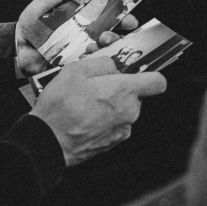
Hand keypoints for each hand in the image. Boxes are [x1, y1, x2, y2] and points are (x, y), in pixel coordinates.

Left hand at [16, 0, 138, 77]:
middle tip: (121, 30)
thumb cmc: (35, 17)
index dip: (125, 18)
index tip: (130, 18)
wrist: (17, 42)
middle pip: (113, 36)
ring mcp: (81, 51)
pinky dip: (91, 59)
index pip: (113, 17)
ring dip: (108, 46)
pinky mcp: (73, 65)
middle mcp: (88, 35)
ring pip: (103, 51)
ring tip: (103, 40)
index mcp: (87, 17)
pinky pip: (87, 65)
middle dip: (120, 34)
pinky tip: (88, 52)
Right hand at [29, 55, 166, 166]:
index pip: (157, 82)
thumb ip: (102, 63)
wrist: (49, 141)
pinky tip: (83, 116)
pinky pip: (114, 123)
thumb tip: (113, 67)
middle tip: (93, 85)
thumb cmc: (61, 107)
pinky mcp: (112, 142)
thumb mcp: (76, 70)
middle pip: (134, 94)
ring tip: (83, 102)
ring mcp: (122, 129)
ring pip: (123, 108)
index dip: (148, 75)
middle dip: (117, 87)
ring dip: (109, 103)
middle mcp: (129, 112)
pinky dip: (102, 118)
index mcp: (124, 91)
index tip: (135, 74)